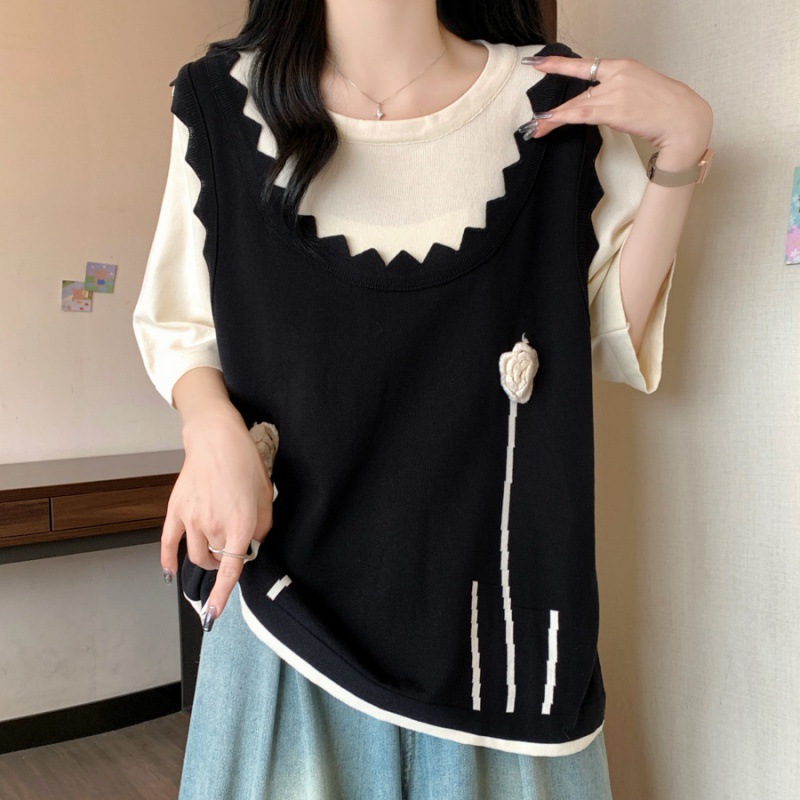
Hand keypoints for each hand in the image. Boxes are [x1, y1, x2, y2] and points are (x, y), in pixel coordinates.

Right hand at [161, 401, 274, 630]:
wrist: (216, 439)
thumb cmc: (245, 463)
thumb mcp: (265, 496)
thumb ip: (261, 526)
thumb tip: (252, 545)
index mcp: (239, 523)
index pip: (231, 569)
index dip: (223, 594)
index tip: (214, 615)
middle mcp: (213, 525)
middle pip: (216, 559)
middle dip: (226, 559)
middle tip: (234, 543)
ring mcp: (190, 519)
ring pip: (194, 555)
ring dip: (205, 559)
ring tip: (214, 549)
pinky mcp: (175, 510)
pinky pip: (168, 542)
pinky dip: (168, 560)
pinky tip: (170, 573)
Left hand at [520, 55, 712, 168]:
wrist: (684, 119)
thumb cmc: (666, 108)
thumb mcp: (640, 89)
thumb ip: (618, 91)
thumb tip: (598, 102)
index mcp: (624, 66)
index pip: (585, 64)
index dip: (559, 64)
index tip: (539, 63)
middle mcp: (618, 75)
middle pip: (577, 90)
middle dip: (554, 106)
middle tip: (532, 116)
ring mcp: (616, 91)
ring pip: (576, 105)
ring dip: (553, 119)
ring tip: (535, 128)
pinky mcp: (615, 110)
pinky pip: (581, 114)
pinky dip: (562, 119)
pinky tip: (548, 123)